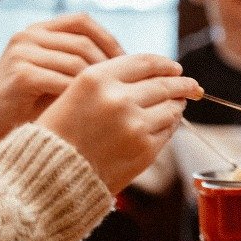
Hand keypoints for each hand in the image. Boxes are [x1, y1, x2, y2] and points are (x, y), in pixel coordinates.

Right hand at [0, 14, 122, 153]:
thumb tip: (132, 58)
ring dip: (97, 84)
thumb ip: (81, 60)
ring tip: (110, 101)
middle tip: (126, 86)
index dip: (108, 39)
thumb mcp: (57, 74)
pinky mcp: (20, 75)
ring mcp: (22, 53)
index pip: (82, 21)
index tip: (129, 61)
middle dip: (109, 64)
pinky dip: (81, 96)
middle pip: (84, 42)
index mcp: (38, 31)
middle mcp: (28, 36)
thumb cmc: (30, 106)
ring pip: (77, 62)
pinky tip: (89, 111)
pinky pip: (65, 81)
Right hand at [36, 53, 201, 193]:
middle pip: (165, 83)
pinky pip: (168, 130)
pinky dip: (170, 125)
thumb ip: (114, 79)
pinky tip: (167, 123)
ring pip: (172, 107)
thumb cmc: (59, 133)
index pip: (146, 62)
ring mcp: (134, 125)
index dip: (165, 64)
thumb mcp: (76, 92)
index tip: (175, 67)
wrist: (47, 178)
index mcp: (97, 78)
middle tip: (192, 85)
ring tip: (179, 104)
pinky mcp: (145, 149)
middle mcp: (118, 98)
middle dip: (183, 83)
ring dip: (178, 104)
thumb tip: (157, 73)